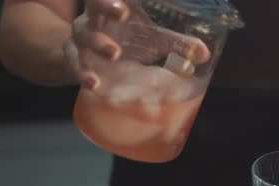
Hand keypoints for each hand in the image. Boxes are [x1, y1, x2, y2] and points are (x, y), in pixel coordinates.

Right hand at [63, 0, 210, 89]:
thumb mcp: (153, 40)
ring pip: (83, 32)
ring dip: (98, 42)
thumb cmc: (126, 39)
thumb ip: (177, 44)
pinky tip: (93, 83)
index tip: (129, 1)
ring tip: (114, 53)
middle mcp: (96, 16)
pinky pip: (74, 62)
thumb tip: (204, 53)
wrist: (89, 55)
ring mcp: (82, 35)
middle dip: (106, 5)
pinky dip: (83, 72)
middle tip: (122, 12)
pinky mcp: (73, 55)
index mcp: (116, 6)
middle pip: (94, 2)